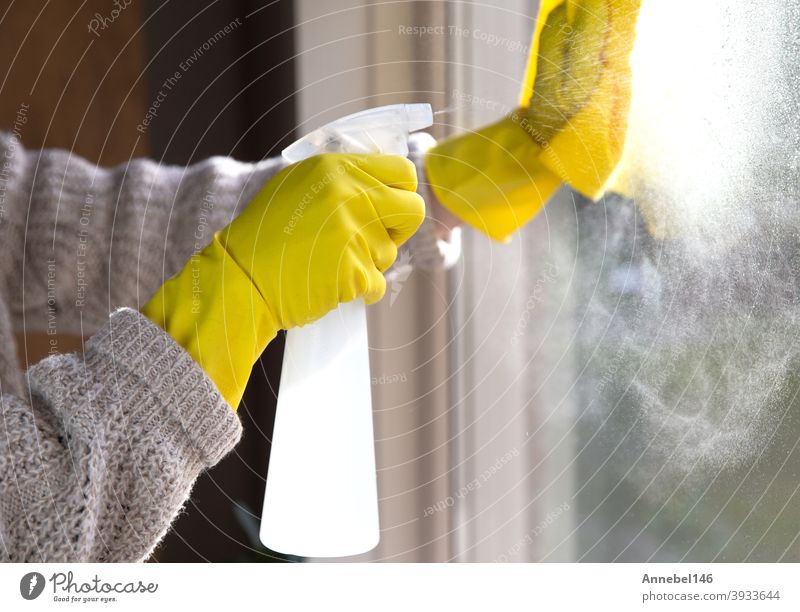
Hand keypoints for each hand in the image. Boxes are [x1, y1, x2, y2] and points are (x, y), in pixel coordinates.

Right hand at [219, 153, 423, 327]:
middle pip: (414, 210)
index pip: (403, 171)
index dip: (401, 193)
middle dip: (399, 229)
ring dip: (369, 263)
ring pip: (391, 252)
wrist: (241, 279)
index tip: (388, 208)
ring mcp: (353, 232)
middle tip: (372, 238)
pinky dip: (359, 290)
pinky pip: (377, 284)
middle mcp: (349, 194)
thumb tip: (383, 184)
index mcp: (336, 168)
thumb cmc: (266, 237)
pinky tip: (330, 283)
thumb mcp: (298, 185)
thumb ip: (342, 179)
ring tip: (330, 262)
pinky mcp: (354, 269)